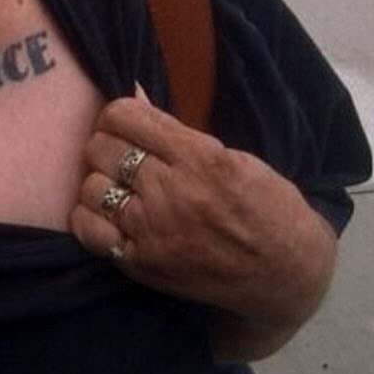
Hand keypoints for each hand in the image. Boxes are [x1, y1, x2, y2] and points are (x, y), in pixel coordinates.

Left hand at [69, 97, 335, 349]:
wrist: (285, 274)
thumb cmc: (266, 207)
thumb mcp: (233, 156)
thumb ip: (179, 134)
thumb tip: (134, 99)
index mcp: (198, 158)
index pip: (125, 116)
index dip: (119, 115)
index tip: (126, 123)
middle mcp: (170, 192)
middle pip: (101, 149)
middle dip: (107, 144)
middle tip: (121, 154)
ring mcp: (152, 231)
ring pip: (90, 186)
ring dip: (100, 181)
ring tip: (117, 186)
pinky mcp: (141, 263)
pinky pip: (88, 231)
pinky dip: (90, 217)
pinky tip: (107, 214)